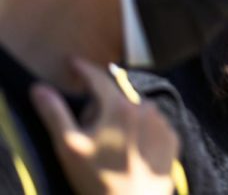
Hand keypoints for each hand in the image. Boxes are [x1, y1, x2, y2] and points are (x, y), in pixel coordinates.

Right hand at [30, 58, 178, 194]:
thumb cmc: (98, 179)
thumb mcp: (69, 147)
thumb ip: (55, 114)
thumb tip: (40, 87)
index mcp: (120, 106)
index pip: (98, 78)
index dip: (82, 69)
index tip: (72, 62)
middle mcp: (146, 108)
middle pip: (116, 98)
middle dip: (101, 108)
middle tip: (90, 133)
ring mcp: (163, 123)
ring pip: (136, 112)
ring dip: (123, 120)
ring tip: (112, 148)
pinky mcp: (173, 138)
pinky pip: (153, 126)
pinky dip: (141, 132)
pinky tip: (131, 152)